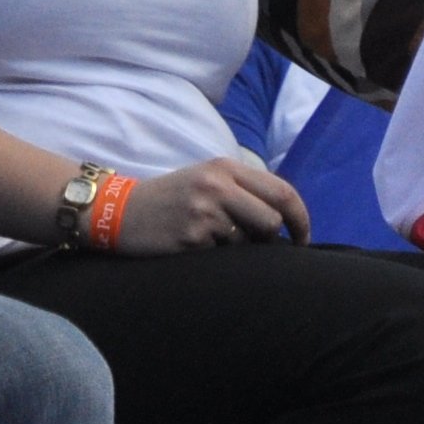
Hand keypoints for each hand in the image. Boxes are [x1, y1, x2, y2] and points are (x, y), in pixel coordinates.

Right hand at [111, 155, 308, 255]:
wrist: (120, 211)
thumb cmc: (171, 199)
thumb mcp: (207, 179)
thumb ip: (244, 190)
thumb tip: (286, 221)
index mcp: (225, 167)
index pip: (282, 191)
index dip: (301, 219)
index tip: (303, 238)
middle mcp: (217, 184)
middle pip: (272, 220)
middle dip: (272, 239)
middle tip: (263, 249)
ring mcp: (204, 210)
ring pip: (249, 241)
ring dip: (239, 249)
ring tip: (213, 241)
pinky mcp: (191, 236)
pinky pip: (223, 255)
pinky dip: (215, 256)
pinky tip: (195, 248)